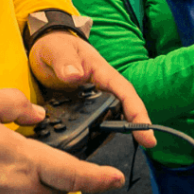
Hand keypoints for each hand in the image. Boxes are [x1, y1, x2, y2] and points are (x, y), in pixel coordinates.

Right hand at [0, 89, 124, 193]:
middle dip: (56, 173)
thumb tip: (35, 114)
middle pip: (57, 186)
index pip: (73, 173)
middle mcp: (24, 192)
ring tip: (2, 166)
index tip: (116, 178)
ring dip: (32, 184)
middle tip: (34, 156)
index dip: (99, 178)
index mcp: (26, 162)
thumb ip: (14, 103)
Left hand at [29, 31, 154, 148]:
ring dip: (104, 137)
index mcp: (103, 74)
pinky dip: (88, 136)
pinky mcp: (82, 111)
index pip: (126, 95)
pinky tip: (79, 146)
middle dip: (125, 132)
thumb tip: (75, 75)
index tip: (148, 138)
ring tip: (91, 148)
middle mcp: (103, 91)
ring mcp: (94, 102)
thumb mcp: (56, 49)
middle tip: (122, 147)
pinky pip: (89, 126)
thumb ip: (64, 60)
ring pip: (106, 123)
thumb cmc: (56, 45)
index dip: (139, 116)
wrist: (44, 48)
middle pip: (121, 114)